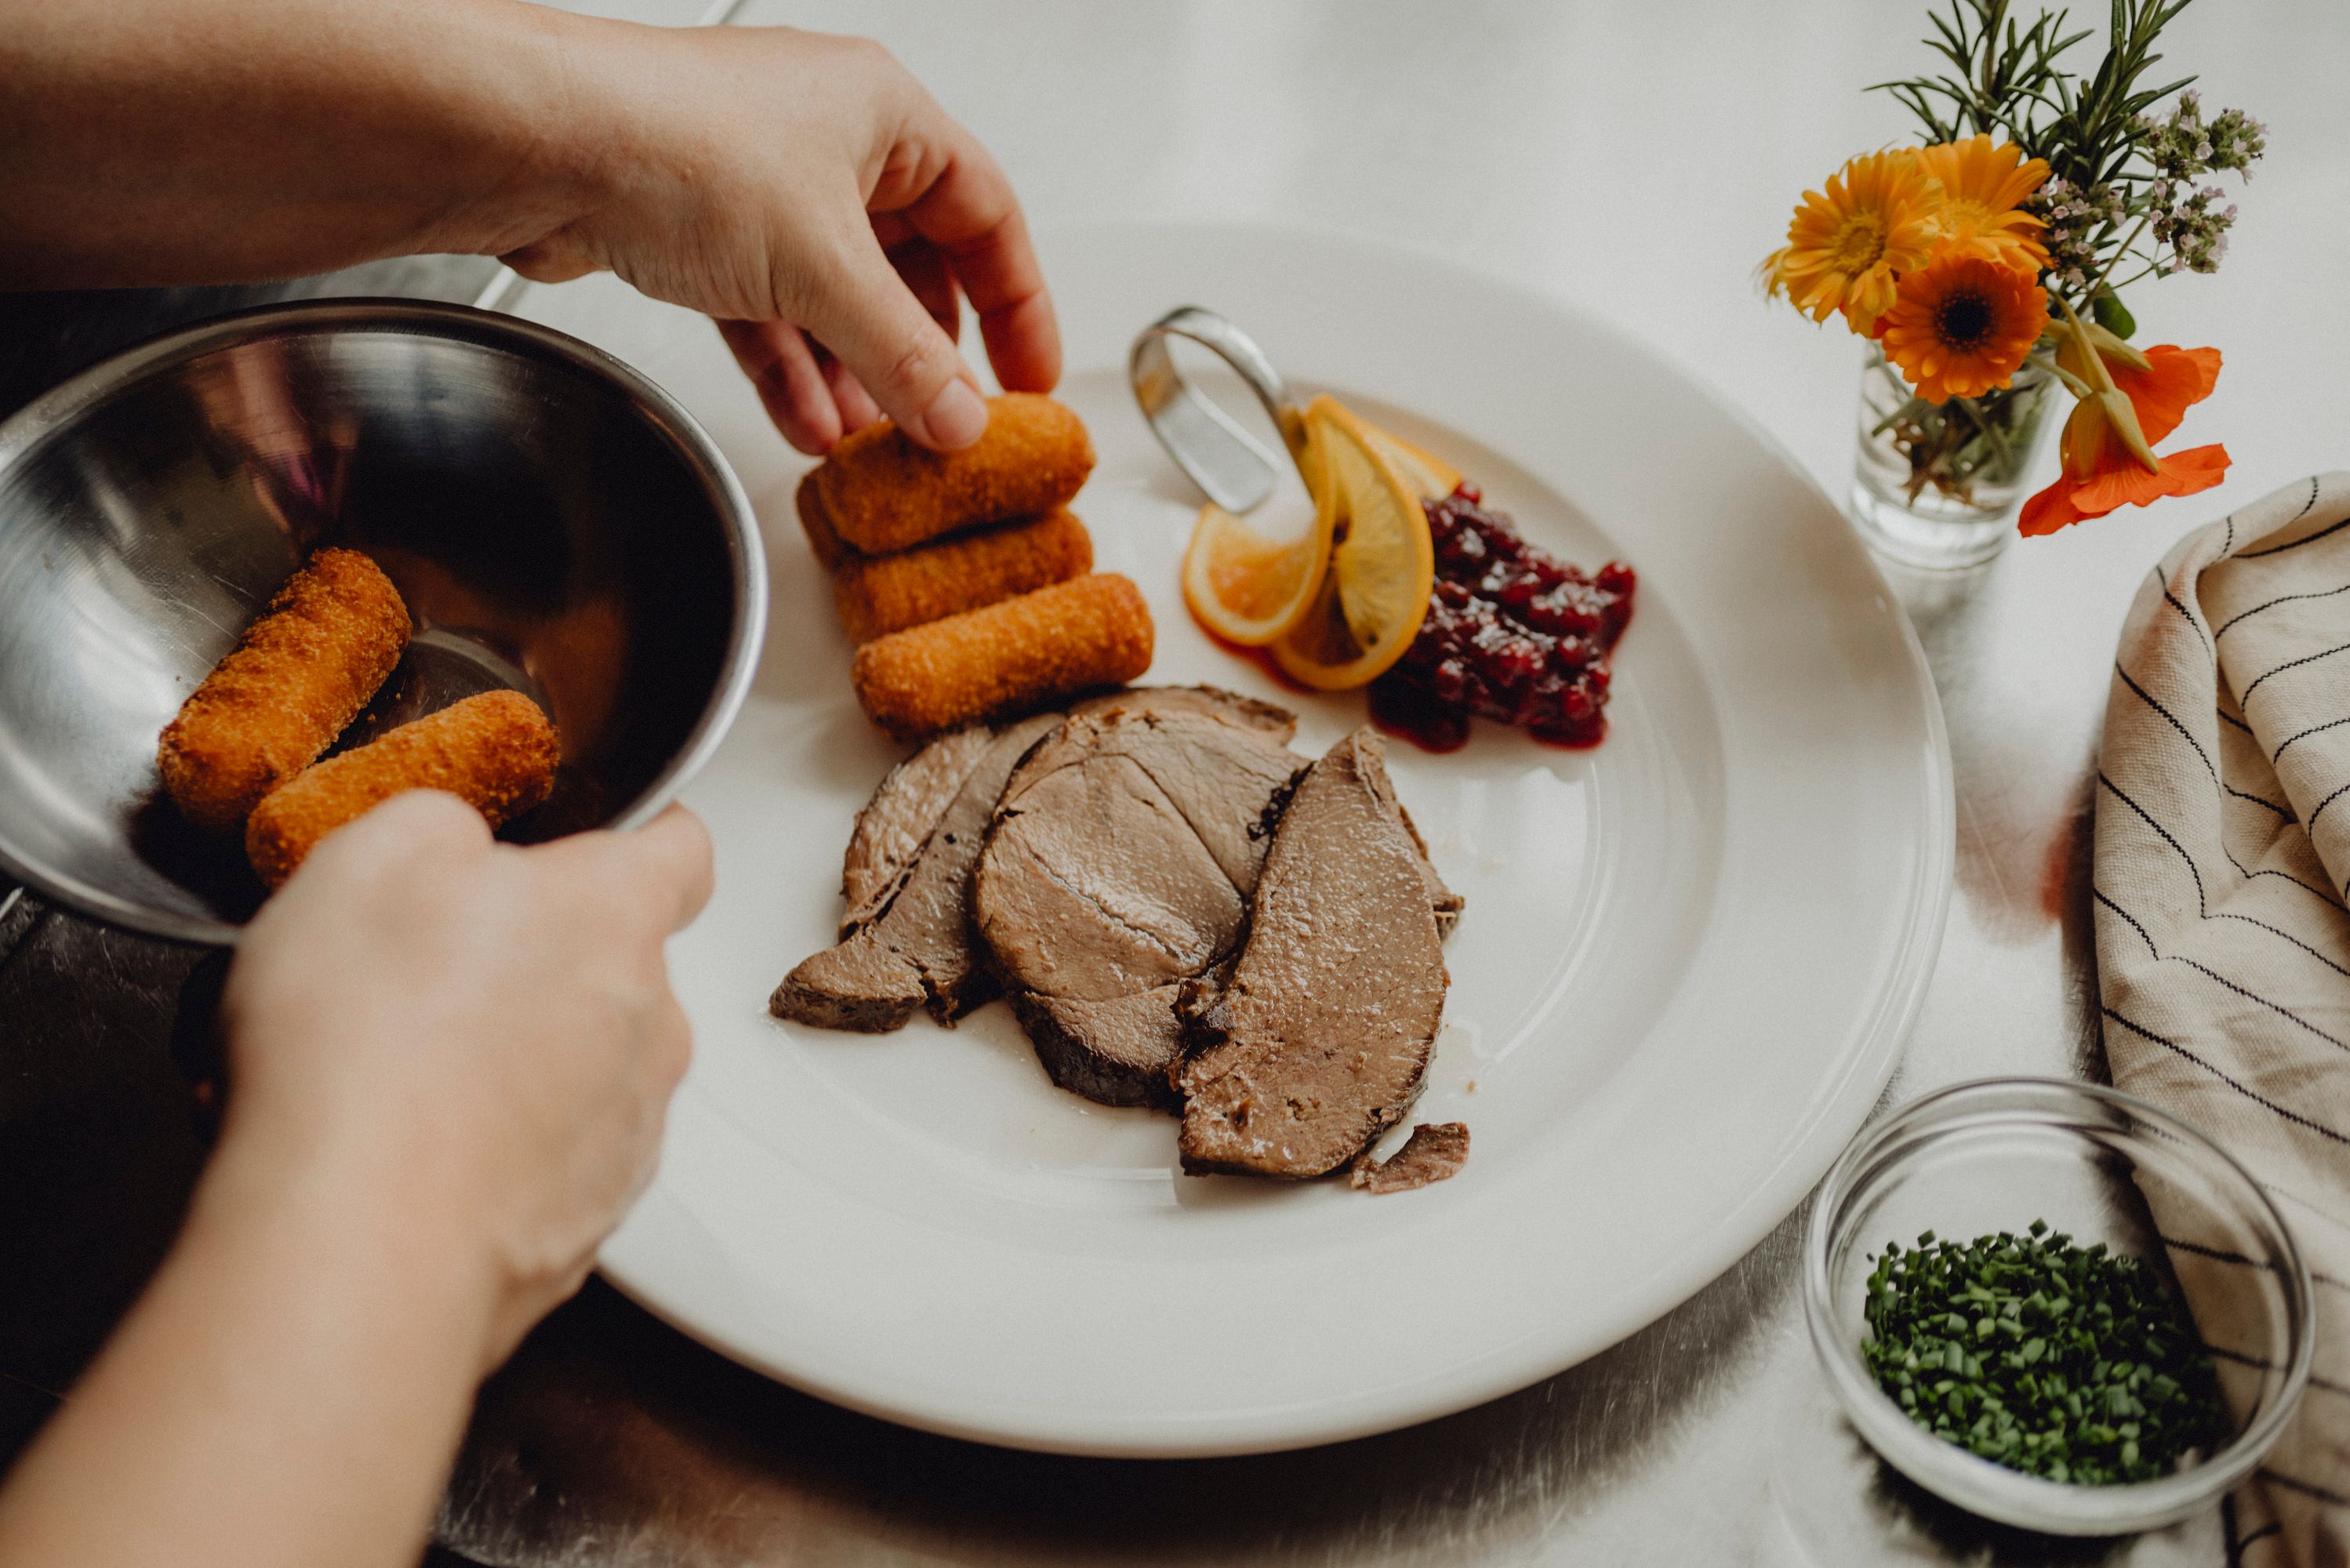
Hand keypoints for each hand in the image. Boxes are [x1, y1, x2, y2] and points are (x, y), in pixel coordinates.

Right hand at [217, 791, 712, 1366]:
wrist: (357, 1243)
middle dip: (542, 962)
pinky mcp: (589, 1221)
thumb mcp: (372, 859)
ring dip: (520, 1063)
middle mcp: (652, 1025)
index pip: (680, 850)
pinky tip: (412, 1156)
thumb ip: (440, 827)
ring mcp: (630, 1131)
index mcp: (617, 916)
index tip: (607, 839)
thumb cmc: (369, 1049)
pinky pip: (554, 1162)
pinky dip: (498, 1153)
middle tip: (436, 977)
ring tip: (407, 1079)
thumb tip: (455, 843)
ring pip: (587, 1069)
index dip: (640, 836)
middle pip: (617, 968)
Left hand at [500, 25, 1059, 454]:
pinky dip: (793, 370)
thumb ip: (906, 356)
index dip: (1019, 303)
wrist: (536, 145)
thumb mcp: (826, 268)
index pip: (988, 215)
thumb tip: (961, 417)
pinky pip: (770, 313)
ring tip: (877, 443)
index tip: (1031, 377)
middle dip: (924, 355)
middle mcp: (826, 140)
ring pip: (836, 298)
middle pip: (910, 265)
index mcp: (884, 113)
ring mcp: (759, 187)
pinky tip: (809, 422)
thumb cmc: (673, 142)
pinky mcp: (696, 230)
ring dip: (857, 375)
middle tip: (949, 422)